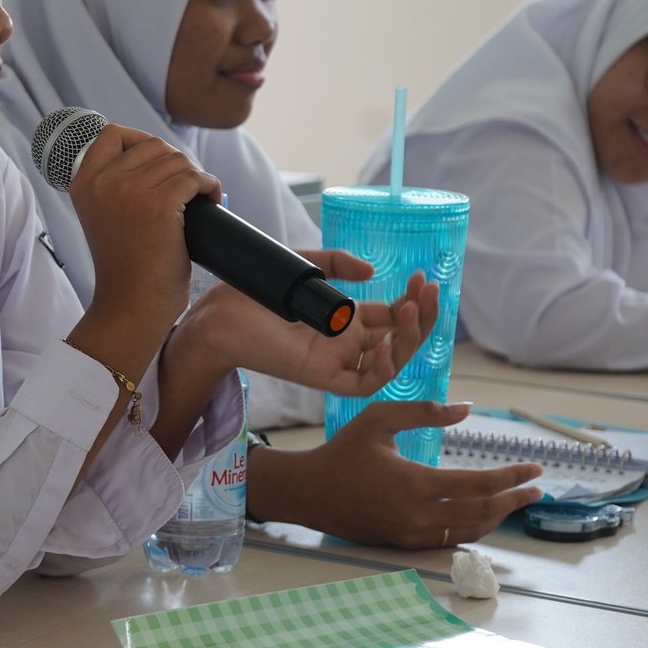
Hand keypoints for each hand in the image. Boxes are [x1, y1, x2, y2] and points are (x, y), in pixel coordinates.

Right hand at [68, 123, 221, 335]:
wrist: (130, 306)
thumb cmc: (125, 267)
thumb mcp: (105, 217)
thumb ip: (116, 186)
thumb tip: (159, 155)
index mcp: (84, 184)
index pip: (112, 134)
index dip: (139, 140)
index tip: (157, 162)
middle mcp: (103, 182)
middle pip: (153, 144)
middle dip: (175, 162)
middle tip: (186, 189)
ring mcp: (129, 191)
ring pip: (178, 160)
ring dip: (196, 177)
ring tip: (200, 199)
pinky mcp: (159, 205)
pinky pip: (195, 178)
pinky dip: (210, 187)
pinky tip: (211, 203)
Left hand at [176, 263, 437, 397]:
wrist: (221, 314)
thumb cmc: (255, 292)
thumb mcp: (304, 267)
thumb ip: (336, 264)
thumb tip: (372, 272)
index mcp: (344, 318)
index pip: (391, 315)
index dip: (411, 300)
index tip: (421, 278)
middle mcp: (346, 342)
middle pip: (399, 338)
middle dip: (420, 316)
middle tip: (427, 291)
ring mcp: (336, 361)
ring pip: (390, 362)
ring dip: (409, 339)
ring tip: (411, 310)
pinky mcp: (322, 376)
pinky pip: (364, 384)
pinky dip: (383, 368)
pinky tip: (387, 344)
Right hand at [251, 402, 543, 547]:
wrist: (308, 492)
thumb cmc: (342, 451)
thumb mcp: (379, 420)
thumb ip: (425, 412)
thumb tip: (466, 409)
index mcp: (415, 483)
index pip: (478, 484)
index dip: (512, 477)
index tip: (535, 468)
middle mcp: (418, 515)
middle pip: (482, 511)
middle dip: (514, 500)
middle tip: (537, 489)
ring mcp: (411, 534)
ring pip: (469, 529)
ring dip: (499, 516)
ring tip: (517, 502)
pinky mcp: (404, 543)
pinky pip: (450, 538)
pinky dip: (474, 527)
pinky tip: (485, 515)